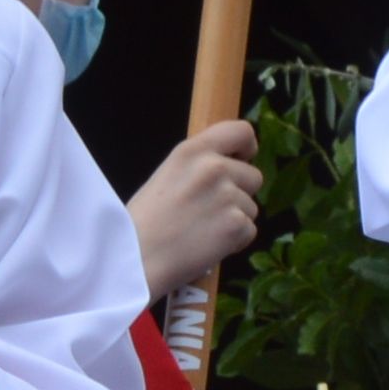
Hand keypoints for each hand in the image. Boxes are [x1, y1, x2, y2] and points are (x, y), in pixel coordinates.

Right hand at [132, 119, 260, 308]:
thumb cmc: (143, 221)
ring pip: (251, 207)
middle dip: (239, 194)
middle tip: (209, 211)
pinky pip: (249, 231)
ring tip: (202, 231)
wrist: (135, 258)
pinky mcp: (235, 224)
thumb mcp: (167, 175)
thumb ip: (198, 166)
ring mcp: (227, 196)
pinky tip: (207, 245)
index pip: (241, 131)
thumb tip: (229, 166)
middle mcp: (214, 167)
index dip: (247, 148)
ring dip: (234, 220)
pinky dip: (234, 242)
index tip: (241, 161)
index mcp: (192, 150)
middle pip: (253, 176)